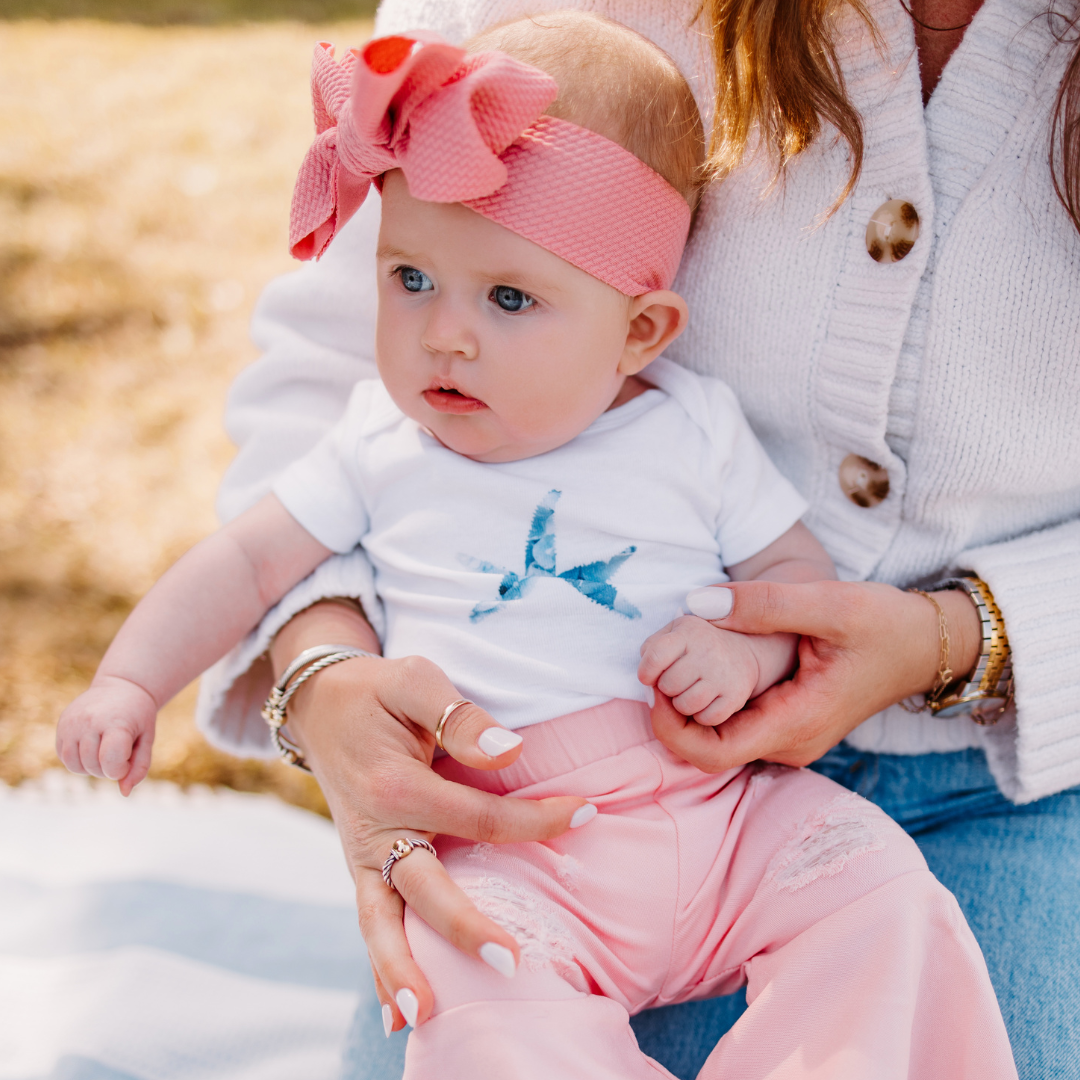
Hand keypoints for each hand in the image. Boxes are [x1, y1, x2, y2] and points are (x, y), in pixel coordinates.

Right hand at [56, 675, 156, 795]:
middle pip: (93, 767)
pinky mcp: (62, 725)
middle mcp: (89, 721)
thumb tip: (124, 793)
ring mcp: (72, 723)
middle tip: (121, 751)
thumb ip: (139, 767)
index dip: (120, 769)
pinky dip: (78, 761)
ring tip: (105, 750)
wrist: (122, 686)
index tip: (128, 757)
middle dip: (108, 768)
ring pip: (75, 766)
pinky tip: (92, 746)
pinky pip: (64, 758)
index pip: (110, 762)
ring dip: (91, 767)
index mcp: (115, 723)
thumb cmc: (138, 716)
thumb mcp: (147, 739)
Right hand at [272, 601, 592, 1031]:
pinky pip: (370, 920)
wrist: (317, 703)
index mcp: (395, 784)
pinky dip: (382, 964)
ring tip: (427, 1015)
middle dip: (465, 928)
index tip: (588, 812)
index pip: (480, 816)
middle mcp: (374, 829)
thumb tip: (510, 752)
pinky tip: (398, 1012)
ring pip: (380, 921)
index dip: (539, 819)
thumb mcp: (414, 679)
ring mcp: (361, 854)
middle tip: (513, 962)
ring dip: (401, 968)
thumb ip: (459, 716)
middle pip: (424, 888)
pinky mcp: (358, 865)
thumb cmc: (377, 690)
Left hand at [638, 615, 763, 725]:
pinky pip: (707, 718)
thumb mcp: (672, 634)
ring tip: (688, 693)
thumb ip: (651, 650)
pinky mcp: (736, 695)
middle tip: (676, 683)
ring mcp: (723, 674)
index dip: (645, 672)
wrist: (741, 654)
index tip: (648, 677)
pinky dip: (701, 716)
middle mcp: (708, 651)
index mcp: (688, 633)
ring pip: (685, 705)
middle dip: (666, 689)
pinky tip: (704, 702)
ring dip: (681, 705)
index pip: (655, 656)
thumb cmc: (695, 646)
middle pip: (668, 685)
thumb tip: (646, 678)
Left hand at [650, 580, 980, 772]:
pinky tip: (710, 663)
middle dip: (675, 712)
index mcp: (796, 725)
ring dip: (693, 704)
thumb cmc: (887, 624)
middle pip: (708, 749)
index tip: (655, 683)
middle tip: (661, 665)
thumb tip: (696, 603)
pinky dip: (715, 699)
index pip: (710, 753)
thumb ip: (762, 603)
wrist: (929, 644)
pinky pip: (738, 724)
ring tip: (683, 658)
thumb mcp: (828, 602)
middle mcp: (791, 743)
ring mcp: (790, 737)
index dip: (670, 725)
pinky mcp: (790, 723)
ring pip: (721, 738)